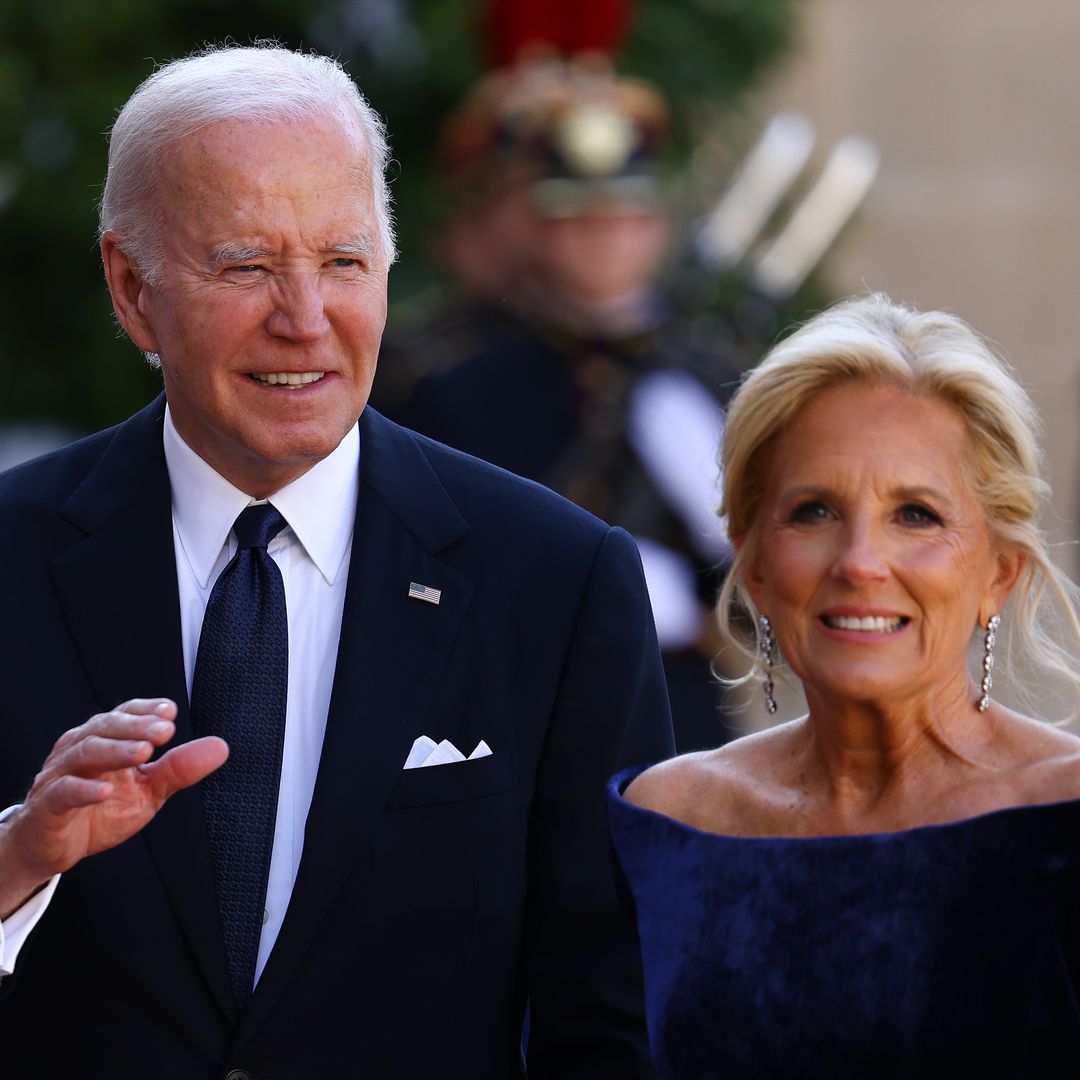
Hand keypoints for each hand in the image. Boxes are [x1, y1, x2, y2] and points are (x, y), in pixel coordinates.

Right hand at [0, 699, 227, 917]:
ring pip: (84, 753)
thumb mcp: (148, 791)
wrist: (54, 847)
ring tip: (143, 752)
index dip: (145, 710)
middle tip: (164, 731)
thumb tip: (220, 747)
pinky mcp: (46, 807)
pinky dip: (83, 789)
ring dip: (115, 750)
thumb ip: (179, 768)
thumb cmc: (100, 811)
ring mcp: (59, 776)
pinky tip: (105, 790)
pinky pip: (62, 793)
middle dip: (136, 726)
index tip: (170, 712)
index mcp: (104, 740)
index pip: (124, 714)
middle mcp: (79, 750)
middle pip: (105, 727)